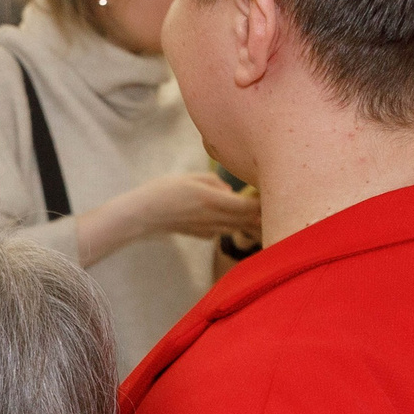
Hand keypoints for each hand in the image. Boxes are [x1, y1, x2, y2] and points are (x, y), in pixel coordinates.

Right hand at [139, 172, 259, 242]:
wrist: (142, 215)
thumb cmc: (163, 191)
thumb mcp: (190, 177)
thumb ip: (215, 182)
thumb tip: (231, 191)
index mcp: (212, 199)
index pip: (246, 205)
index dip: (260, 203)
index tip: (269, 196)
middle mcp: (212, 217)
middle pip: (245, 219)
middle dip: (259, 215)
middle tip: (270, 207)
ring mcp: (207, 229)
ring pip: (235, 227)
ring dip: (247, 223)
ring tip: (258, 217)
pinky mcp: (199, 235)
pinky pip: (221, 232)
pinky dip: (228, 227)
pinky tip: (228, 221)